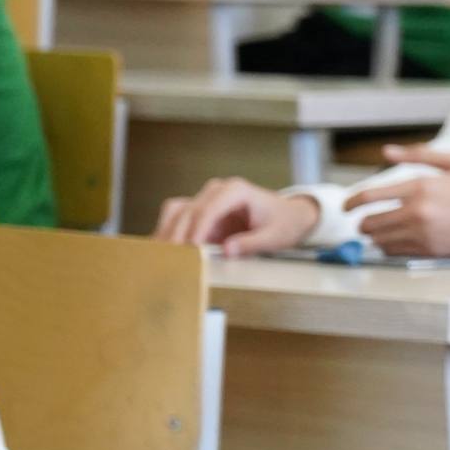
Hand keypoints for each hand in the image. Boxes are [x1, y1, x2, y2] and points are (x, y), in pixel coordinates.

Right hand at [153, 177, 318, 254]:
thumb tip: (228, 250)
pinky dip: (168, 233)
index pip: (209, 209)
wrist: (288, 216)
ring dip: (166, 233)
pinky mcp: (200, 211)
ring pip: (176, 211)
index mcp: (236, 190)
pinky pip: (177, 219)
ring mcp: (206, 199)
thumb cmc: (283, 223)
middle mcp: (217, 190)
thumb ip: (252, 243)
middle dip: (176, 235)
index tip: (189, 249)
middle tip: (168, 259)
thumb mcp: (274, 237)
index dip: (196, 230)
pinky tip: (162, 252)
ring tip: (160, 257)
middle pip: (188, 210)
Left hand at [340, 148, 449, 256]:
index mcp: (422, 186)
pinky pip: (396, 254)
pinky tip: (397, 242)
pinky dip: (390, 248)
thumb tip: (386, 152)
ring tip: (382, 231)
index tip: (346, 205)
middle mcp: (418, 212)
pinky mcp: (432, 253)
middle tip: (364, 220)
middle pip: (370, 222)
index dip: (351, 201)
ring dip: (376, 236)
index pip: (370, 196)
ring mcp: (424, 235)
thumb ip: (419, 155)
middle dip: (363, 221)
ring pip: (381, 241)